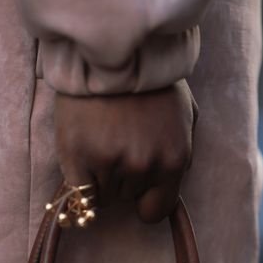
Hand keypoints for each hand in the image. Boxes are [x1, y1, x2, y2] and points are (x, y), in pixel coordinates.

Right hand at [53, 80, 196, 222]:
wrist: (110, 51)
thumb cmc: (150, 83)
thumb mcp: (185, 116)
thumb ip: (183, 156)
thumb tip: (176, 199)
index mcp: (173, 160)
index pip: (155, 211)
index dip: (145, 198)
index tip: (139, 182)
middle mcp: (143, 166)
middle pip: (127, 198)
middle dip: (124, 178)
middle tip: (119, 142)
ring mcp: (109, 162)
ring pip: (103, 196)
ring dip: (101, 176)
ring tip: (101, 139)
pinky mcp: (77, 157)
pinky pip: (80, 194)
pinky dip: (81, 181)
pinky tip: (83, 155)